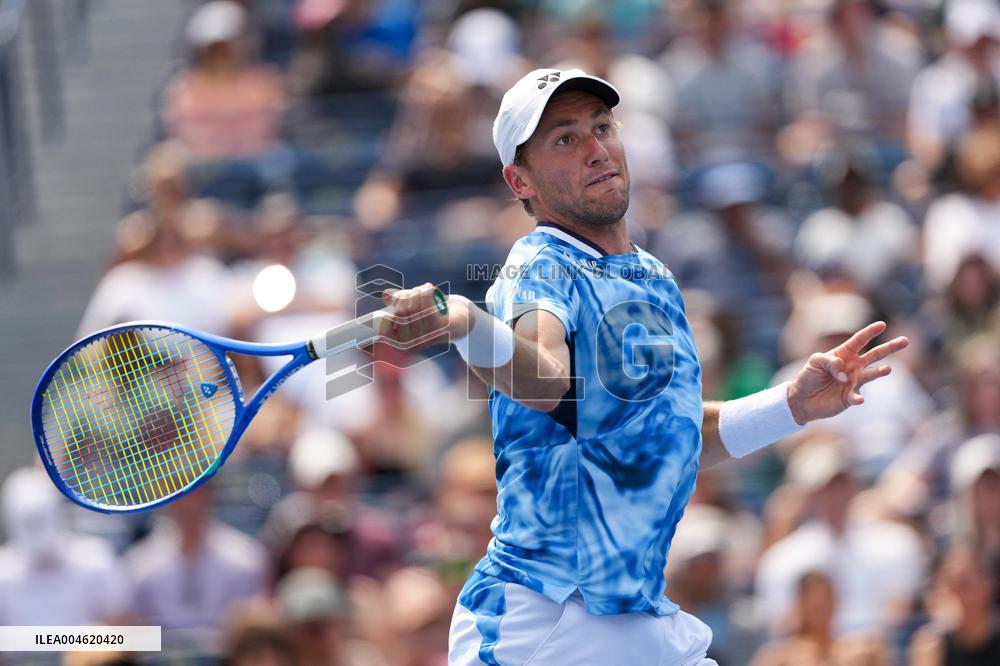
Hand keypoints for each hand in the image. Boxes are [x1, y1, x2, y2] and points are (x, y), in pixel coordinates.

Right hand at [379, 283, 471, 350]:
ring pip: (413, 307)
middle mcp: (410, 343)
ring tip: (422, 289)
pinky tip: (429, 288)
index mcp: (399, 342)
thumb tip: (386, 295)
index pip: (384, 324)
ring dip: (417, 291)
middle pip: (400, 311)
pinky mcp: (439, 329)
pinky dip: (427, 292)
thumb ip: (396, 301)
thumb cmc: (428, 314)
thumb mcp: (410, 307)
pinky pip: (427, 305)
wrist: (456, 322)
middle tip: (413, 291)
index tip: (398, 299)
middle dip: (405, 295)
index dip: (391, 306)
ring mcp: (425, 338)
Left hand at [786, 321, 908, 424]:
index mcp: (844, 353)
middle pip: (875, 354)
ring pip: (871, 374)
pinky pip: (856, 397)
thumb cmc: (809, 376)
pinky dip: (858, 398)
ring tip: (888, 369)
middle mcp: (853, 366)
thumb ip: (830, 362)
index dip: (870, 332)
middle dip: (890, 347)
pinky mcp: (850, 397)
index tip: (882, 324)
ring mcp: (854, 381)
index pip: (859, 340)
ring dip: (879, 372)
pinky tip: (859, 399)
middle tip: (906, 340)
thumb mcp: (815, 361)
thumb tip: (845, 374)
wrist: (802, 399)